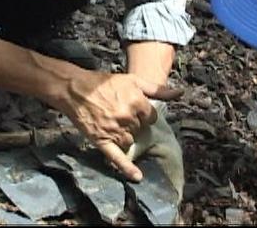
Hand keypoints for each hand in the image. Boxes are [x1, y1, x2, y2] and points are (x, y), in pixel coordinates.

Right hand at [50, 69, 177, 181]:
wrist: (76, 90)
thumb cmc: (104, 83)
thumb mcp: (133, 79)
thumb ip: (157, 89)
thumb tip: (180, 93)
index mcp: (137, 102)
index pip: (151, 117)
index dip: (144, 113)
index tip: (134, 108)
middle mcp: (127, 117)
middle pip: (140, 129)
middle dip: (133, 122)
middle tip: (120, 112)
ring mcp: (115, 131)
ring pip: (130, 140)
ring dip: (126, 135)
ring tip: (114, 123)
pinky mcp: (102, 141)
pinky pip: (117, 157)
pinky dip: (127, 168)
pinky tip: (137, 177)